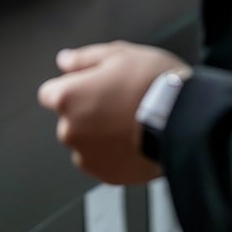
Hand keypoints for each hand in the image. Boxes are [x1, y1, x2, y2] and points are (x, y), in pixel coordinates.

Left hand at [37, 40, 190, 184]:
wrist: (182, 121)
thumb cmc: (151, 83)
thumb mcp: (118, 54)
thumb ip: (84, 58)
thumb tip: (64, 61)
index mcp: (67, 98)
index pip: (49, 93)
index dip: (72, 85)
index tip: (91, 84)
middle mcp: (70, 131)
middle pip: (69, 119)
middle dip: (86, 110)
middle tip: (117, 99)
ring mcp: (88, 158)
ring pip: (85, 142)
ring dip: (98, 134)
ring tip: (129, 121)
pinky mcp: (107, 177)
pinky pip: (102, 161)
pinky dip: (112, 153)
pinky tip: (133, 139)